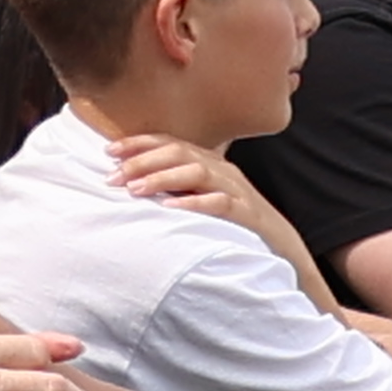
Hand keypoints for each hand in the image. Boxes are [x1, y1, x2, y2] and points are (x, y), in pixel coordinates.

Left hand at [100, 134, 286, 238]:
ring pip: (198, 172)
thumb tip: (135, 185)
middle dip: (144, 161)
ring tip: (136, 189)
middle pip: (181, 153)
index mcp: (211, 164)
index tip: (109, 151)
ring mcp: (237, 191)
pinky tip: (171, 207)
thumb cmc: (236, 224)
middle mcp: (223, 172)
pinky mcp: (247, 215)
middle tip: (115, 175)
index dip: (139, 144)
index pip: (171, 143)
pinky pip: (220, 204)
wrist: (282, 247)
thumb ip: (179, 188)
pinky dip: (194, 203)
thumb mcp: (205, 199)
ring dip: (163, 178)